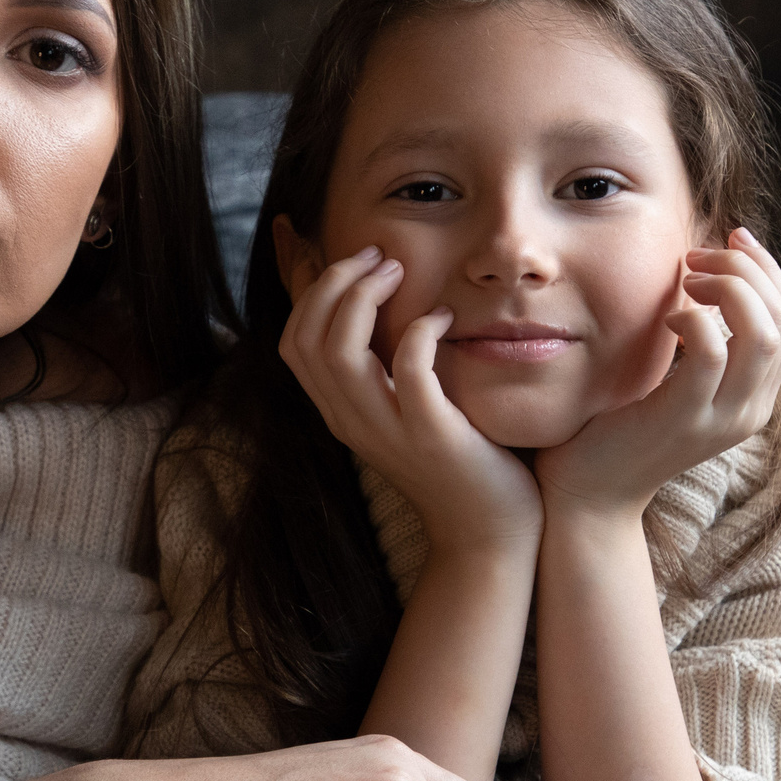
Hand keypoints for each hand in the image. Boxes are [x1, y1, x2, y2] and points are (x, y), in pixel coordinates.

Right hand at [279, 246, 542, 555]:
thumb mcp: (403, 408)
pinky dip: (419, 331)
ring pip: (338, 352)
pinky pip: (409, 370)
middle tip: (376, 257)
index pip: (292, 340)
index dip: (303, 286)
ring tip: (398, 272)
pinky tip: (443, 316)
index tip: (336, 248)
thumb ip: (384, 367)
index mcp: (339, 411)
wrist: (487, 532)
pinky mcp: (430, 434)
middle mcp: (350, 420)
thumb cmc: (456, 460)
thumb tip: (379, 309)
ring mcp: (386, 430)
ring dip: (362, 299)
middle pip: (305, 338)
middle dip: (333, 282)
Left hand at [534, 228, 780, 518]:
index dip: (765, 270)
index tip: (729, 239)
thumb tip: (705, 272)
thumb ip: (701, 338)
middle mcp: (752, 409)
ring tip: (686, 278)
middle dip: (747, 269)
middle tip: (698, 254)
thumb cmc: (620, 423)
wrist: (590, 491)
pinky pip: (710, 351)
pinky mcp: (685, 418)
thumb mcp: (675, 377)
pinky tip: (666, 318)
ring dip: (727, 287)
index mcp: (756, 396)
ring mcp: (723, 417)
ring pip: (761, 332)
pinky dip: (693, 318)